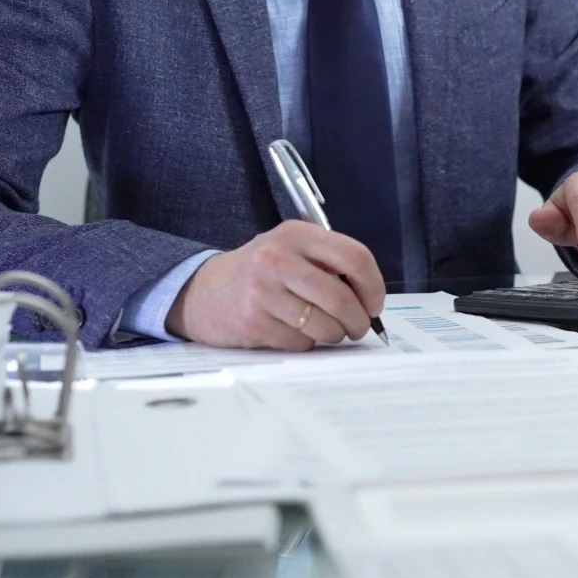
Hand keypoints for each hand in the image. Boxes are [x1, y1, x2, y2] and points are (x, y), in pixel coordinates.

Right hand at [165, 220, 385, 350]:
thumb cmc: (261, 274)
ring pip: (324, 325)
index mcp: (296, 234)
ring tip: (325, 329)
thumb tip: (371, 298)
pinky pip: (301, 342)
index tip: (375, 304)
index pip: (355, 257)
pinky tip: (291, 331)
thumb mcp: (292, 251)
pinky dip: (306, 343)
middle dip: (358, 320)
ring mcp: (262, 290)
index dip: (374, 286)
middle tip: (358, 327)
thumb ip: (330, 264)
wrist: (203, 292)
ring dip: (334, 335)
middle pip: (341, 298)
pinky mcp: (252, 321)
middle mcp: (277, 258)